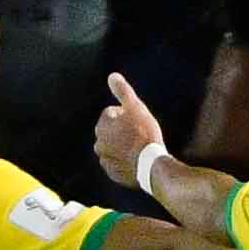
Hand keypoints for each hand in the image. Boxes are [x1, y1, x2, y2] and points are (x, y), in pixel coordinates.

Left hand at [94, 70, 164, 187]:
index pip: (113, 113)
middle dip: (124, 130)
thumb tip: (112, 76)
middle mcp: (98, 144)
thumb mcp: (135, 107)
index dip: (127, 115)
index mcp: (101, 127)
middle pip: (113, 131)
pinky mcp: (113, 173)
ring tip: (140, 147)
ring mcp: (105, 160)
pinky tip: (138, 159)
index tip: (138, 121)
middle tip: (141, 134)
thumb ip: (122, 91)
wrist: (151, 164)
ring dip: (125, 145)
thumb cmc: (144, 133)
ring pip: (116, 147)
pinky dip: (126, 160)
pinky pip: (119, 163)